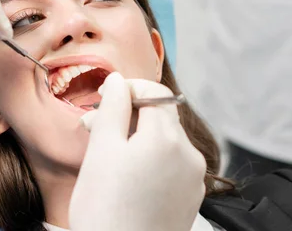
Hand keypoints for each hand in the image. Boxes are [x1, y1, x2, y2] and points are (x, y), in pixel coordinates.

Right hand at [69, 73, 206, 230]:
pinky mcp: (191, 196)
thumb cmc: (105, 210)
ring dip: (140, 138)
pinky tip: (129, 178)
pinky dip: (152, 161)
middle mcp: (189, 154)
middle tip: (97, 129)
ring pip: (166, 141)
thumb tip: (120, 81)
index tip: (106, 99)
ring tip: (111, 157)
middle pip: (161, 117)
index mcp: (167, 138)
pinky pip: (173, 164)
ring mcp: (193, 177)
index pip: (155, 92)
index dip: (129, 89)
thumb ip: (113, 108)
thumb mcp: (101, 152)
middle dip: (131, 115)